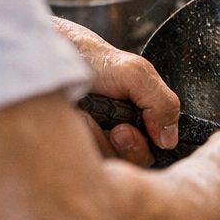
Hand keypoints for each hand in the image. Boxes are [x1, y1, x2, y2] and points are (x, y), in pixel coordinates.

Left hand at [53, 18, 178, 164]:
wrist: (50, 55)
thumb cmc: (92, 60)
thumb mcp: (136, 74)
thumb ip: (162, 103)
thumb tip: (170, 139)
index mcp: (139, 118)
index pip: (153, 150)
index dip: (143, 147)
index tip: (128, 132)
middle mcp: (119, 133)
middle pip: (134, 162)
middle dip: (126, 147)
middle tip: (116, 130)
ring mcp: (95, 144)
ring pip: (109, 164)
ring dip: (99, 141)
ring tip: (87, 117)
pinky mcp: (72, 150)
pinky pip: (82, 163)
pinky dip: (79, 142)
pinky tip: (75, 123)